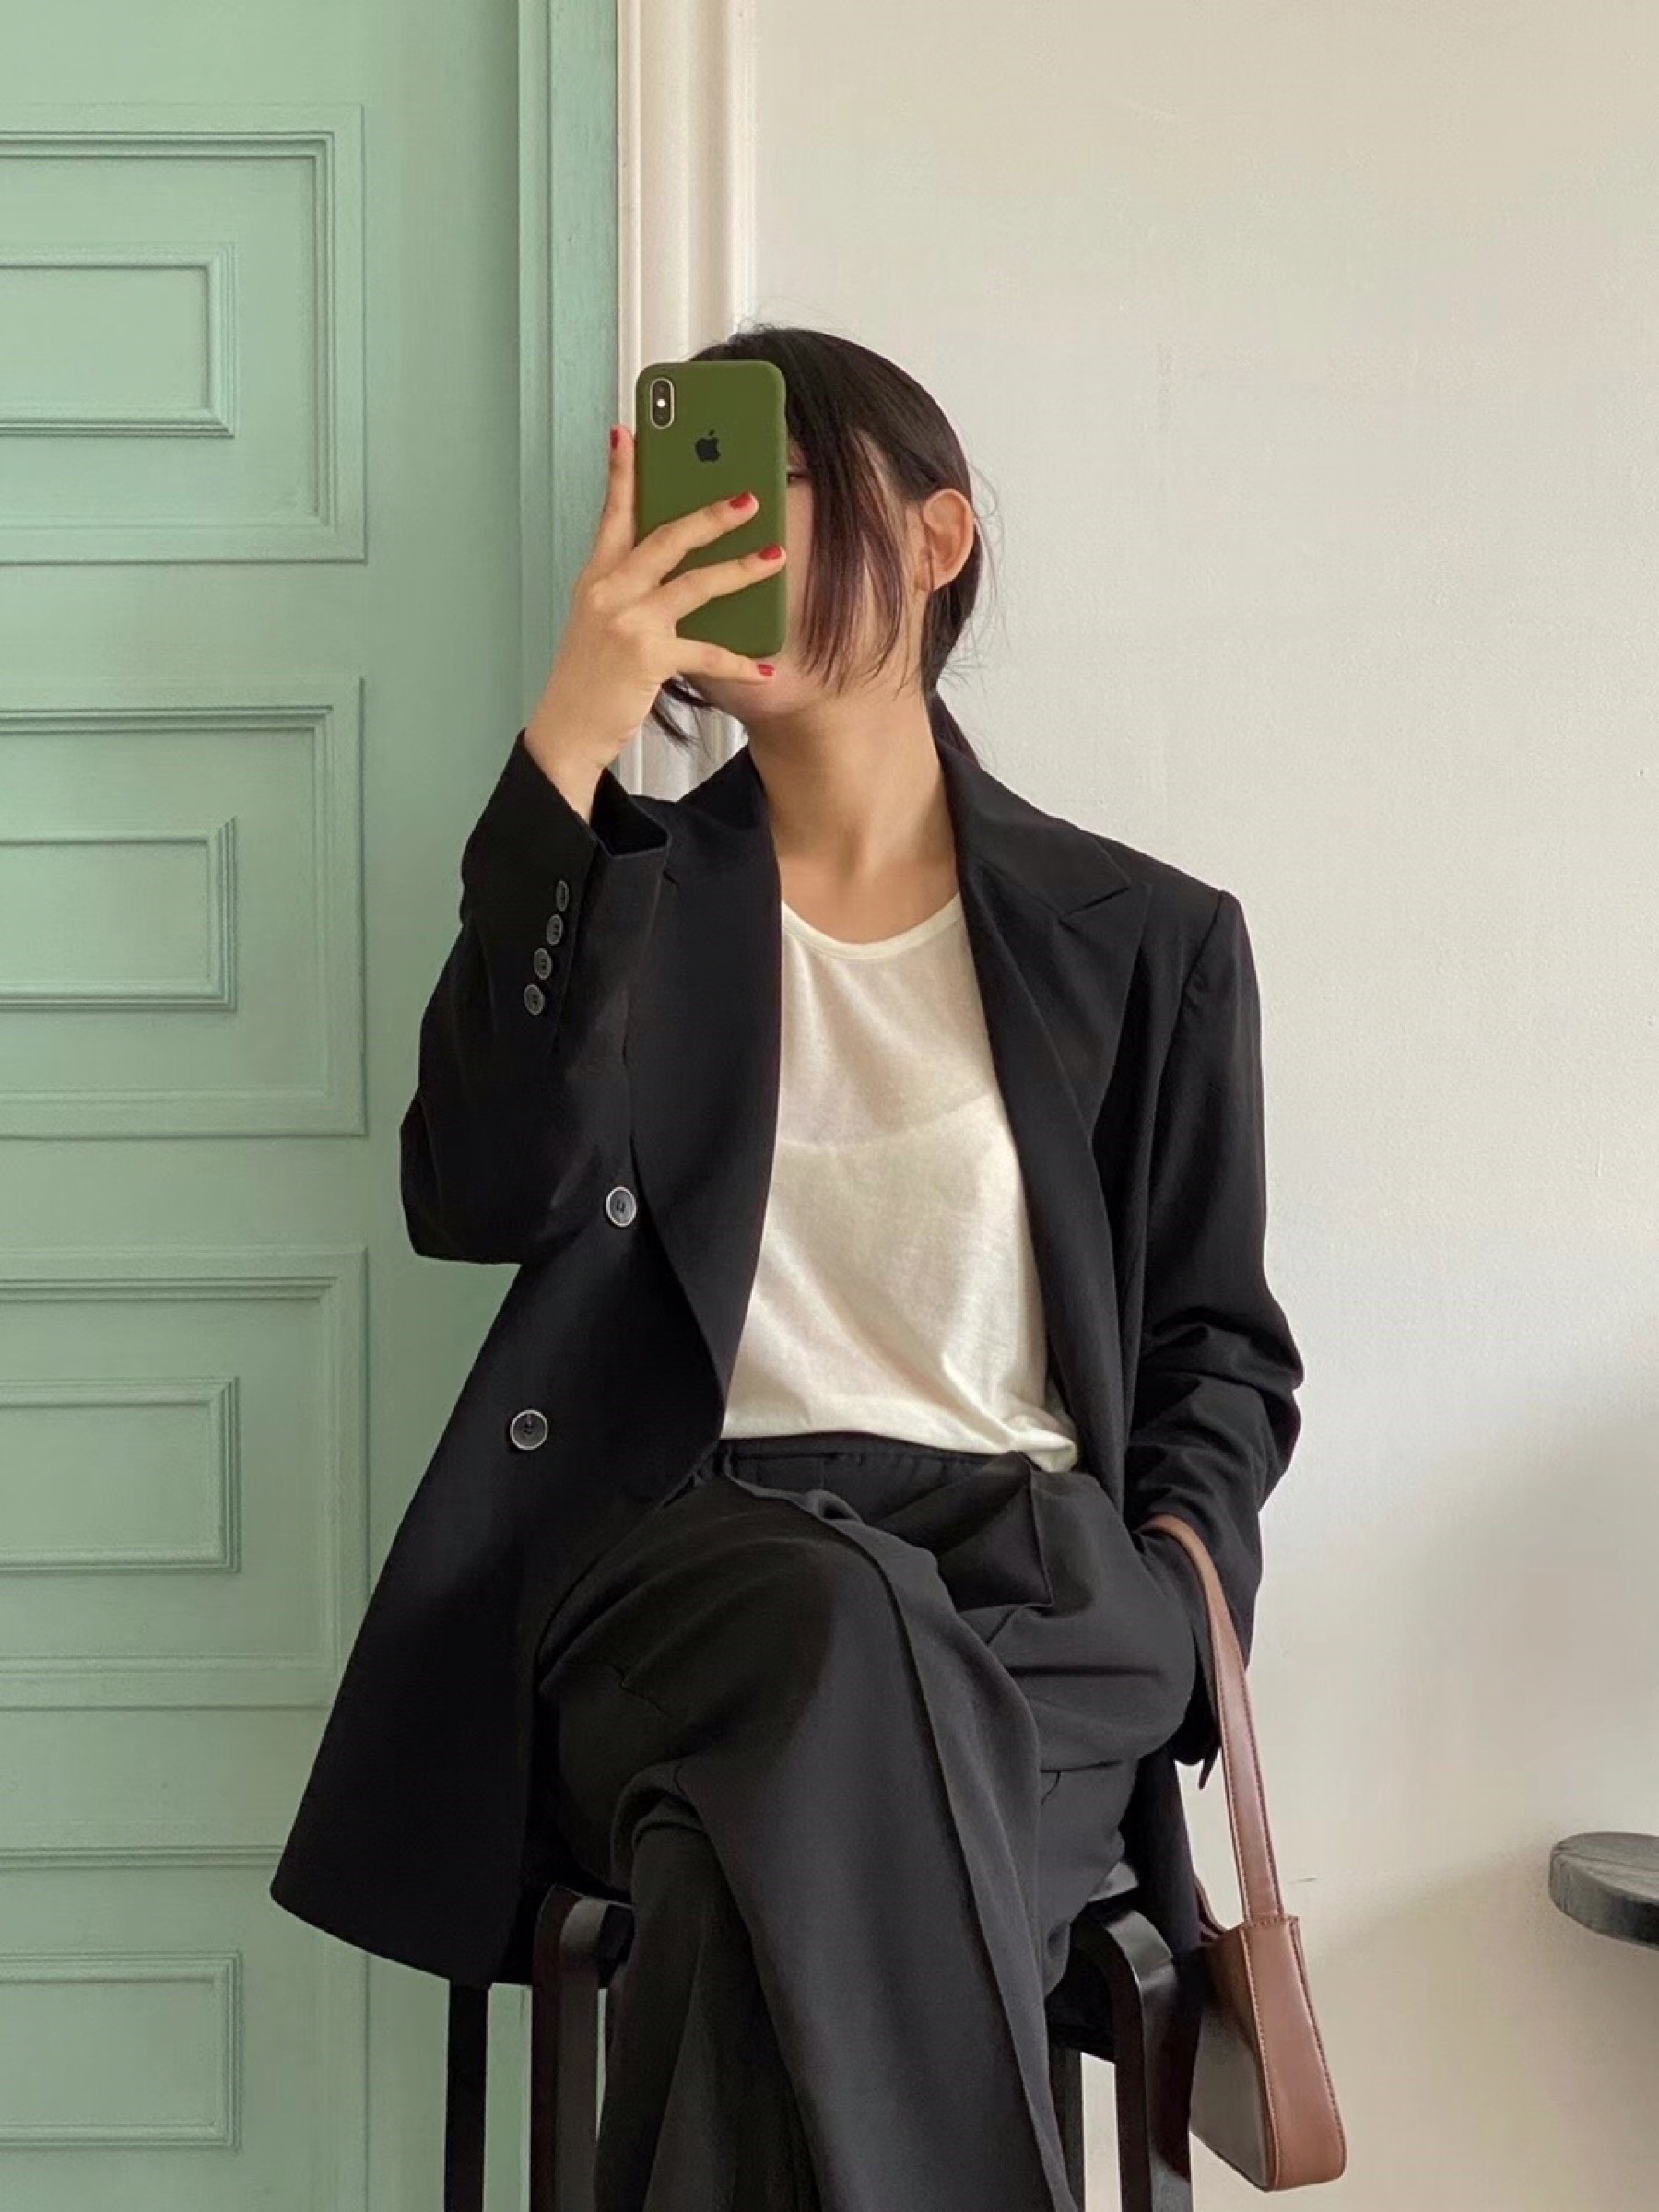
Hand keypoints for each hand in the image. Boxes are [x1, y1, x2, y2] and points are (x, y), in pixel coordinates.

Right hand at [528, 425, 785, 775]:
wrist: (567, 729)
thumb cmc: (589, 676)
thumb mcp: (599, 621)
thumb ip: (630, 588)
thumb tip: (681, 567)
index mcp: (597, 578)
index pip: (613, 514)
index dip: (622, 472)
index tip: (629, 432)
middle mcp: (610, 592)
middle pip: (665, 538)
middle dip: (710, 515)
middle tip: (749, 497)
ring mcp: (628, 622)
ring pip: (695, 585)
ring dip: (740, 569)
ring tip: (775, 556)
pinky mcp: (646, 657)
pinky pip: (707, 653)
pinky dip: (739, 661)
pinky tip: (765, 666)